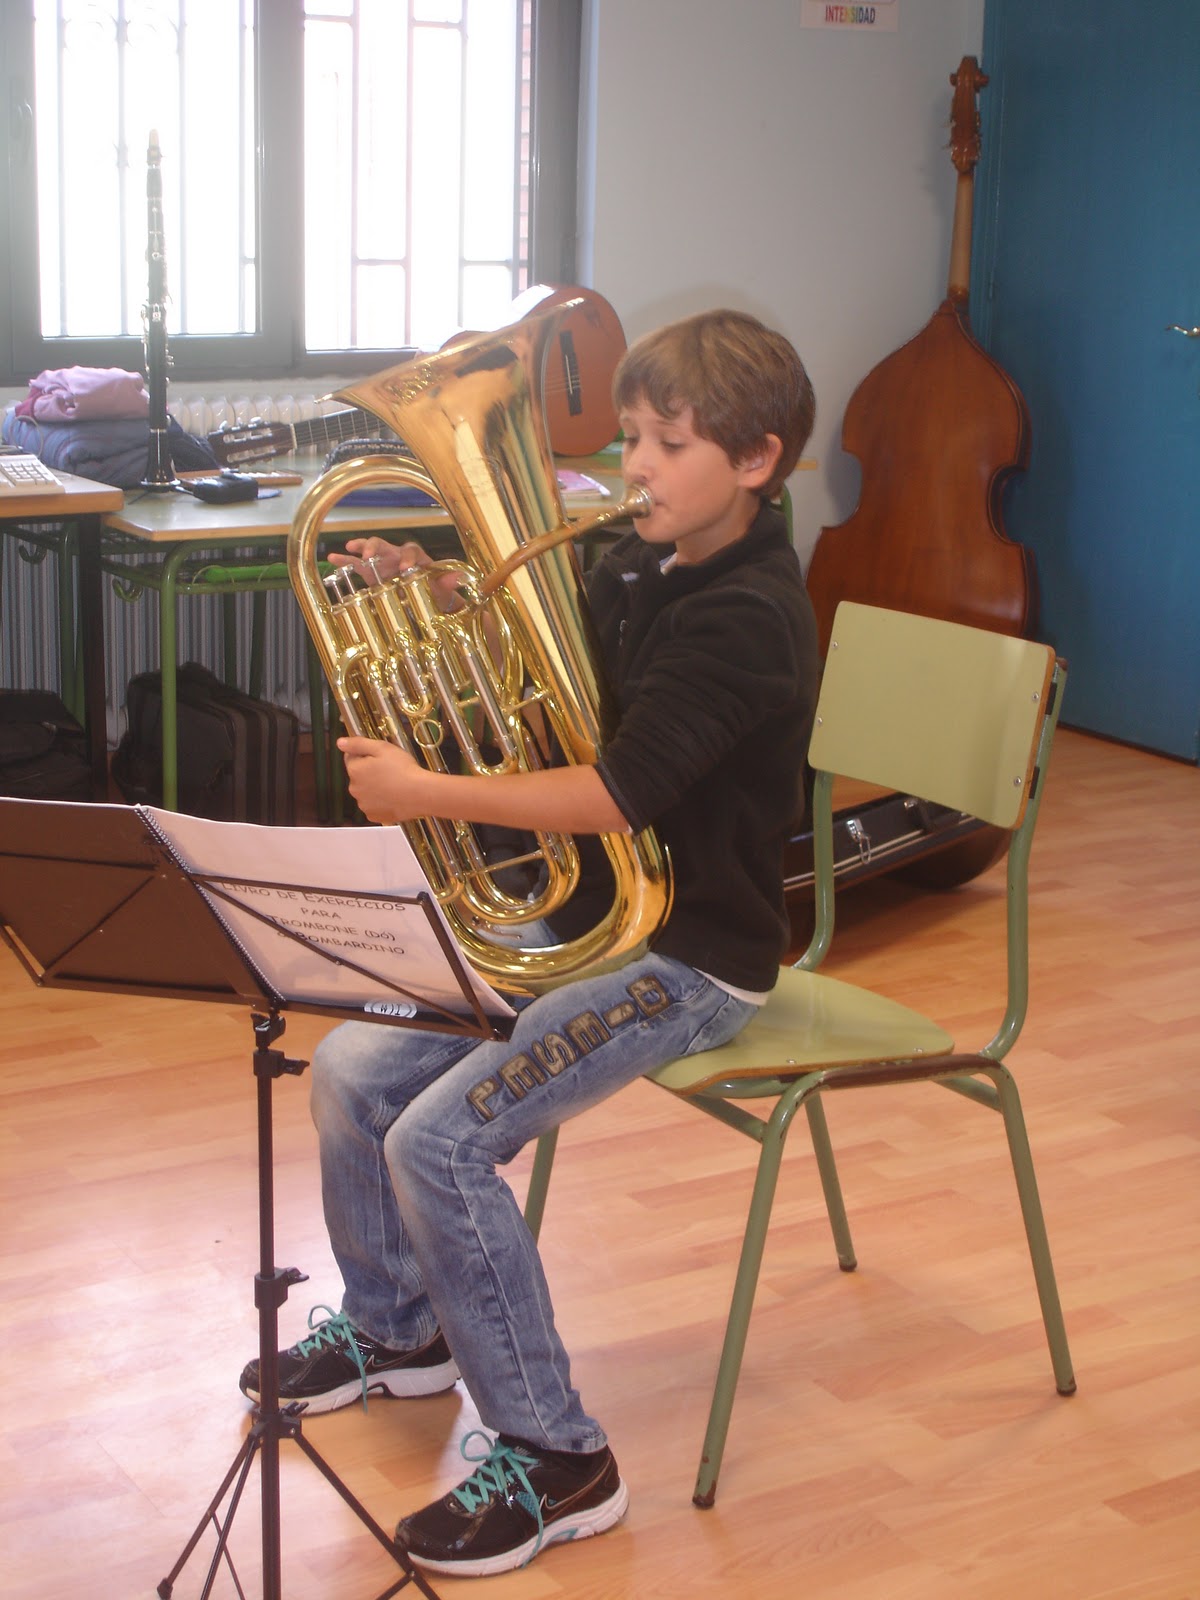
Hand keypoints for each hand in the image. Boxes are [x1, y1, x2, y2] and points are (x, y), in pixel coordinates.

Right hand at [329, 537, 462, 609]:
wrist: (426, 598)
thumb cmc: (435, 590)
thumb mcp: (443, 587)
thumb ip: (448, 581)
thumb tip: (460, 577)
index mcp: (415, 557)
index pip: (411, 551)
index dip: (407, 558)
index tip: (405, 569)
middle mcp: (397, 556)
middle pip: (385, 544)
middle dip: (377, 547)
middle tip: (370, 555)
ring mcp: (382, 563)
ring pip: (370, 550)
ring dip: (361, 548)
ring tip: (350, 548)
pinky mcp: (370, 572)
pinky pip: (355, 563)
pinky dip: (344, 560)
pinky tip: (332, 558)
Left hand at [338, 736, 428, 824]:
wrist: (421, 794)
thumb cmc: (404, 770)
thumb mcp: (382, 748)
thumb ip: (358, 744)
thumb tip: (340, 742)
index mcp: (355, 770)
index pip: (351, 758)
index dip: (367, 755)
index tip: (381, 758)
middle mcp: (355, 789)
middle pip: (359, 776)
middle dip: (370, 772)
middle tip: (390, 770)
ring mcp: (364, 804)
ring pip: (366, 791)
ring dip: (375, 787)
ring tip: (394, 783)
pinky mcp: (374, 815)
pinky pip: (374, 805)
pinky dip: (381, 801)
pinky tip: (394, 796)